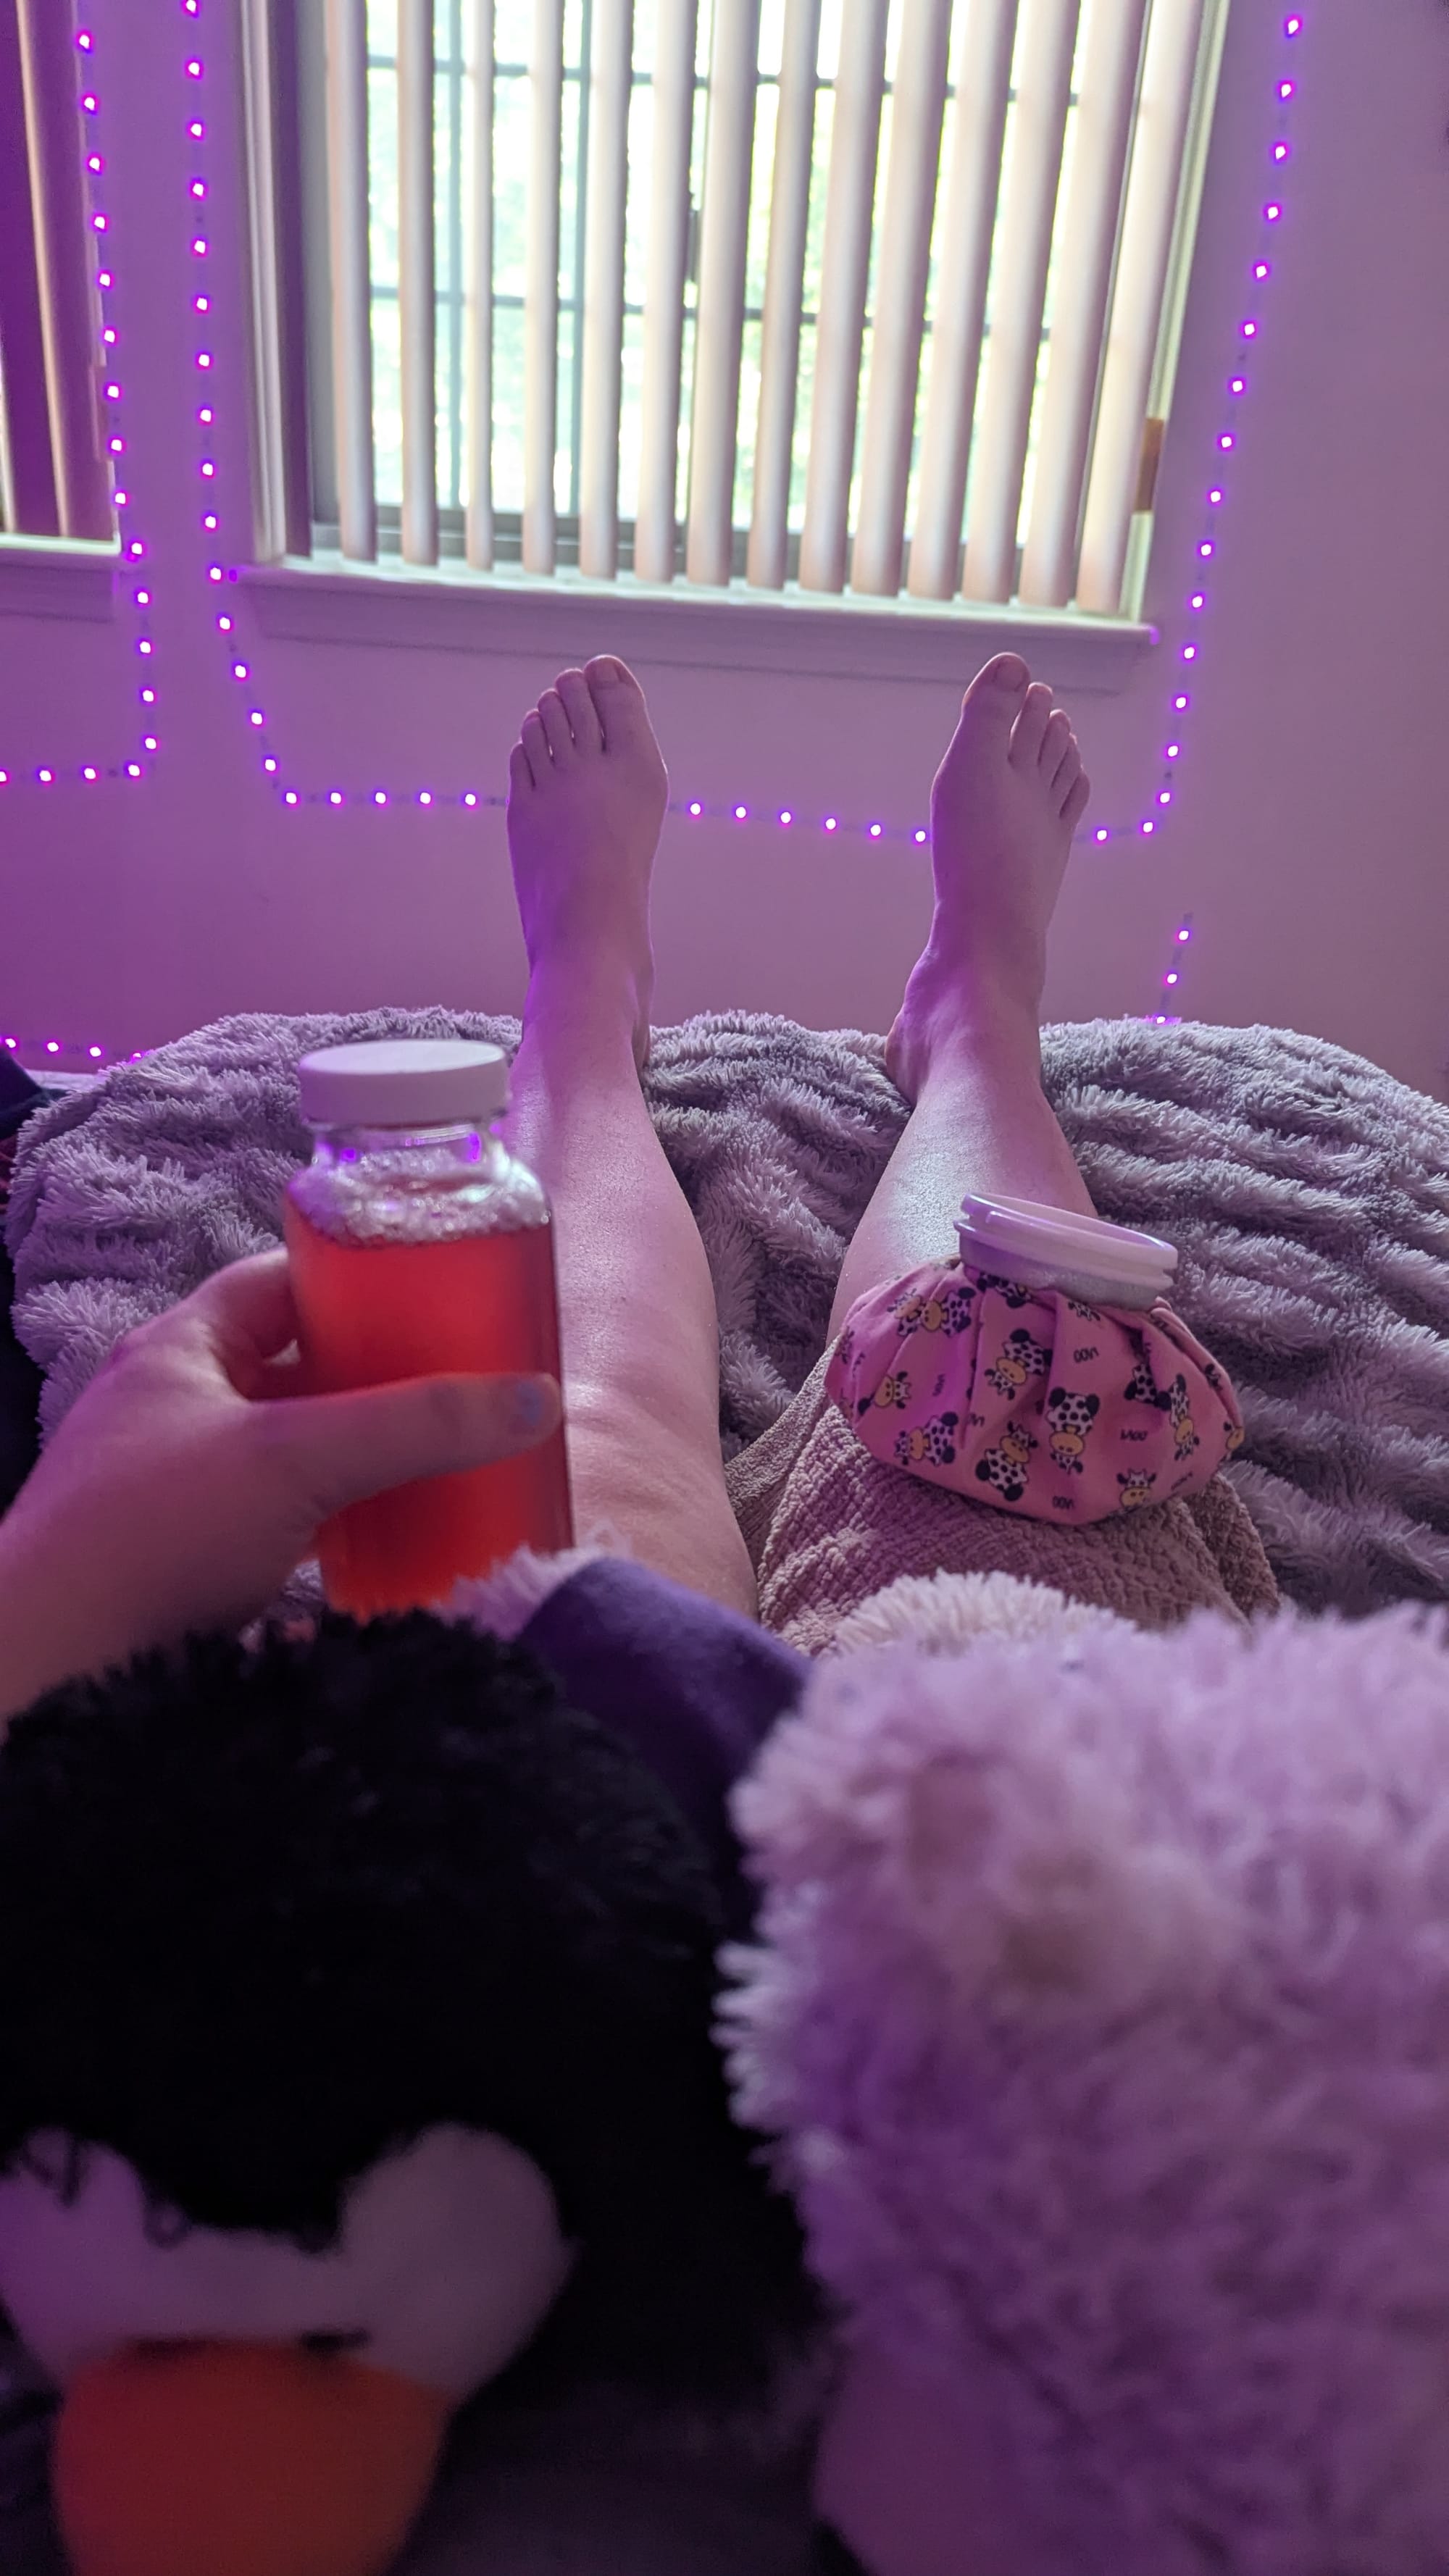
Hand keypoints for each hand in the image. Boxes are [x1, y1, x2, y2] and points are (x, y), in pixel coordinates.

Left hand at [0, 1250, 560, 1720]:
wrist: (51, 1668)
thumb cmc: (153, 1534)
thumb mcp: (295, 1460)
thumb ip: (415, 1425)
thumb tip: (537, 1399)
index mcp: (180, 1350)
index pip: (278, 1282)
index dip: (357, 1279)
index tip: (439, 1294)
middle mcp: (176, 1408)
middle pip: (298, 1368)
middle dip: (380, 1378)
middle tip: (465, 1385)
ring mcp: (180, 1488)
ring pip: (294, 1450)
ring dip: (364, 1456)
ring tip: (449, 1461)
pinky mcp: (191, 1562)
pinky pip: (284, 1521)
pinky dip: (339, 1522)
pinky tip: (394, 1539)